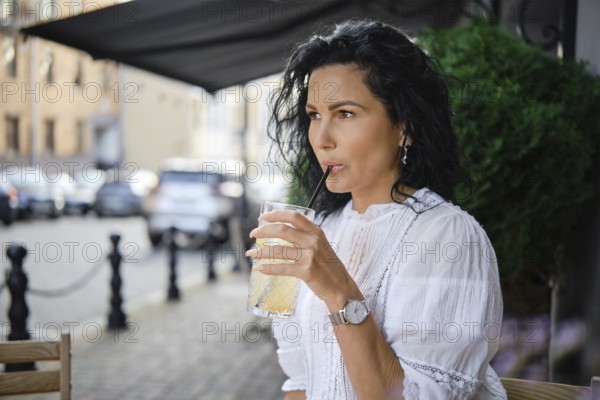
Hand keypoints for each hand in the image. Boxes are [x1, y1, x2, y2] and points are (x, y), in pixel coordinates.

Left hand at [245, 210, 360, 309]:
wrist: (341, 287)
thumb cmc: (328, 267)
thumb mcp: (321, 245)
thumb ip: (305, 237)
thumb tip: (282, 232)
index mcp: (316, 231)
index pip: (293, 216)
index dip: (276, 214)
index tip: (262, 217)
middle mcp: (313, 241)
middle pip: (282, 230)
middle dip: (263, 231)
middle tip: (252, 234)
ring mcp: (310, 256)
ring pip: (279, 250)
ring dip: (261, 252)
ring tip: (250, 254)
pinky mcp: (307, 271)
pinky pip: (282, 268)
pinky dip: (268, 268)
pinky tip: (259, 269)